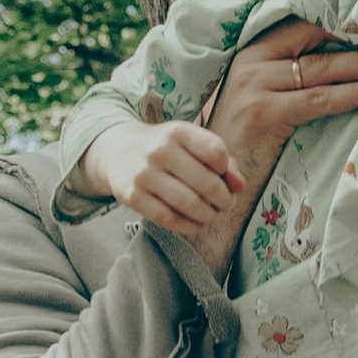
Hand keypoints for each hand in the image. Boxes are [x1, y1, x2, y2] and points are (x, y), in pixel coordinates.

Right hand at [87, 117, 247, 240]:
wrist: (117, 150)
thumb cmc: (166, 149)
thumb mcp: (191, 143)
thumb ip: (222, 161)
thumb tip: (240, 186)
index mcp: (178, 131)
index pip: (216, 151)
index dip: (226, 169)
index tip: (223, 176)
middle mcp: (160, 150)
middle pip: (207, 182)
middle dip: (224, 200)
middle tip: (225, 205)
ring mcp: (144, 174)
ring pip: (189, 204)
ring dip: (208, 215)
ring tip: (211, 214)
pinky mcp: (132, 196)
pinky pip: (168, 219)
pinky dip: (188, 226)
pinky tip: (194, 224)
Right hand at [162, 22, 357, 277]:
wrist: (210, 179)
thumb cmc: (244, 142)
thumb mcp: (261, 97)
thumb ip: (288, 74)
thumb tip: (345, 58)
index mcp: (252, 50)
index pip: (305, 22)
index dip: (344, 19)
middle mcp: (251, 60)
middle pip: (320, 41)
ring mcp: (255, 85)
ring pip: (326, 68)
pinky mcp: (265, 113)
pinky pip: (322, 99)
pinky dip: (357, 94)